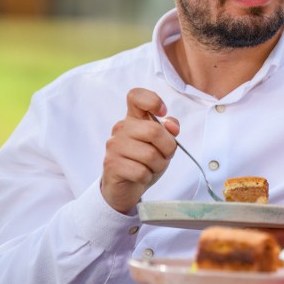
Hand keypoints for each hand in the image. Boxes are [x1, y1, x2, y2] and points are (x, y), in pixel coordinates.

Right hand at [100, 88, 178, 212]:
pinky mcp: (111, 164)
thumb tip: (172, 126)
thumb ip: (169, 130)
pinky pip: (140, 171)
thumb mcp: (162, 143)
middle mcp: (121, 128)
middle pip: (154, 131)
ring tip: (151, 167)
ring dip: (158, 166)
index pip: (136, 96)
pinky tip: (141, 176)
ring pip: (150, 154)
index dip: (153, 101)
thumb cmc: (145, 161)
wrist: (126, 187)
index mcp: (134, 118)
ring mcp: (114, 146)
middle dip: (168, 148)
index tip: (162, 113)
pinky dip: (147, 177)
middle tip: (164, 156)